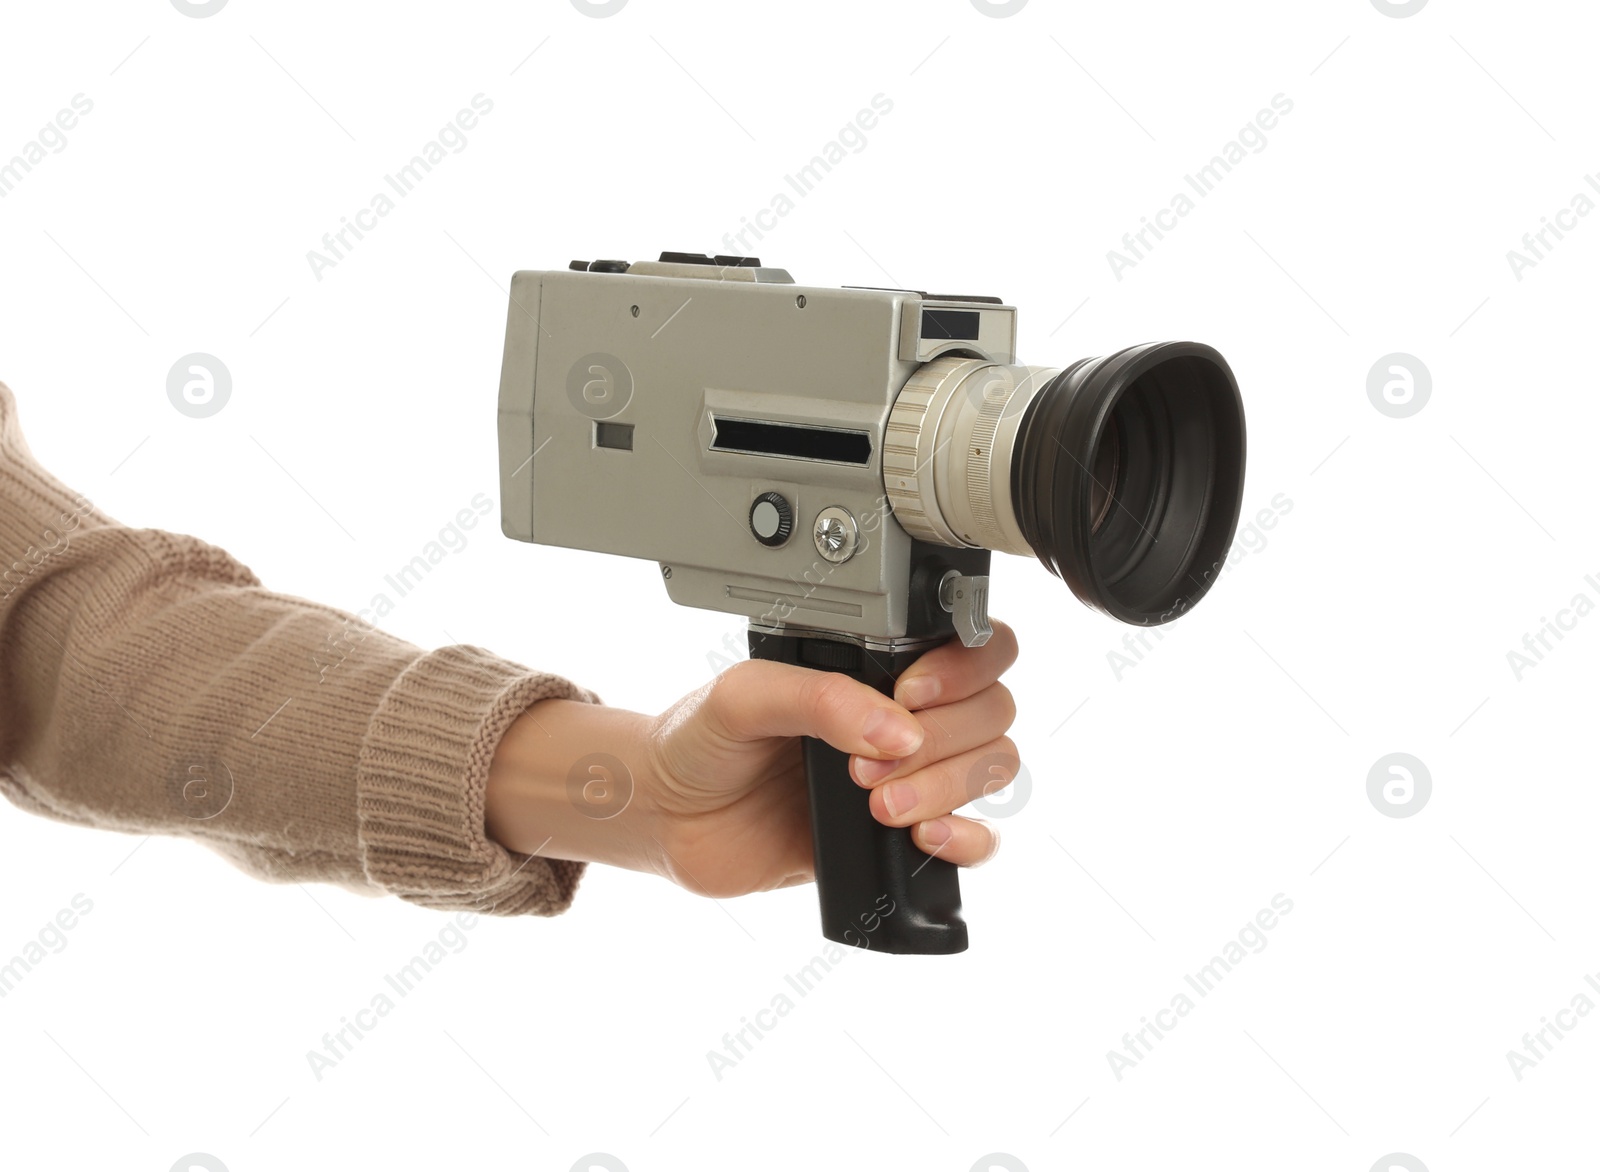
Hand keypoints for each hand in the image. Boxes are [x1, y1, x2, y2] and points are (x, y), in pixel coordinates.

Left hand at [485, 621, 1020, 898]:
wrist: (667, 819)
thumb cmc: (699, 742)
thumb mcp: (745, 696)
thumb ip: (818, 698)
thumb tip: (894, 728)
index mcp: (878, 666)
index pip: (974, 648)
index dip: (962, 670)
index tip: (910, 694)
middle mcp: (904, 716)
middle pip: (992, 712)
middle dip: (941, 740)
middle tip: (867, 762)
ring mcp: (910, 775)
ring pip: (990, 769)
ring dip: (947, 787)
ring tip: (877, 803)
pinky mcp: (901, 837)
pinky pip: (977, 839)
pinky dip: (969, 839)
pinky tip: (925, 837)